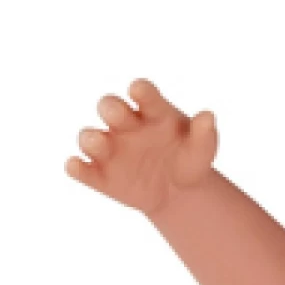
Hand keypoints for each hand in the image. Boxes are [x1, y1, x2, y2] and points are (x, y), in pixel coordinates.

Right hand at [65, 79, 217, 216]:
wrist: (179, 195)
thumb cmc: (189, 162)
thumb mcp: (202, 151)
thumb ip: (205, 135)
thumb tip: (208, 116)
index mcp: (152, 112)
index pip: (143, 92)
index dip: (140, 90)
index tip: (139, 91)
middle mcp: (126, 125)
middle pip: (108, 106)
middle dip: (111, 108)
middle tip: (120, 117)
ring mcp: (110, 149)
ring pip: (89, 136)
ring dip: (91, 138)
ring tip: (101, 143)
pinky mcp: (99, 174)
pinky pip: (79, 168)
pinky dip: (76, 167)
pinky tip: (78, 167)